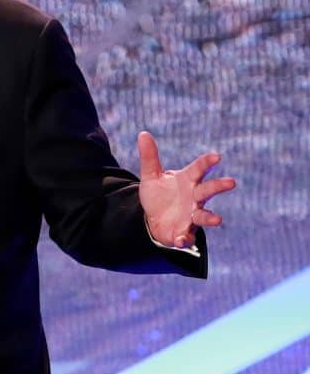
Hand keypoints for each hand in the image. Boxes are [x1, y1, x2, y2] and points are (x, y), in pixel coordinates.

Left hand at [138, 131, 236, 248]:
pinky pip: (187, 236)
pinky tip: (181, 240)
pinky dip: (185, 239)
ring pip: (203, 216)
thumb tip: (143, 133)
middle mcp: (193, 198)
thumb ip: (149, 157)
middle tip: (231, 182)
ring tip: (217, 219)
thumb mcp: (151, 175)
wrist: (152, 218)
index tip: (216, 156)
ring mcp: (191, 215)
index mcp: (187, 181)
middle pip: (207, 190)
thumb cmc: (158, 194)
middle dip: (218, 186)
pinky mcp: (184, 232)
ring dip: (210, 218)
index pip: (198, 169)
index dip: (207, 162)